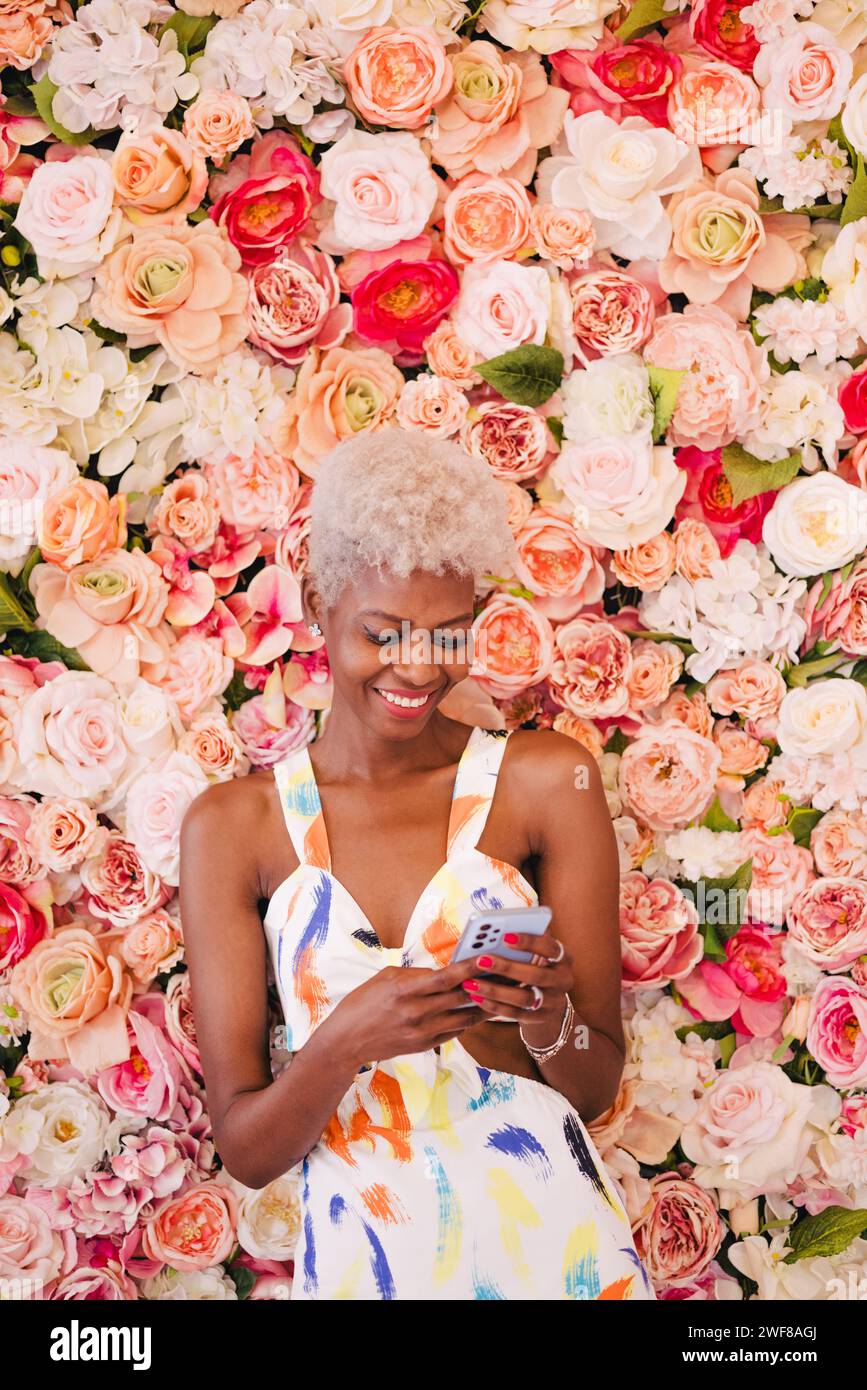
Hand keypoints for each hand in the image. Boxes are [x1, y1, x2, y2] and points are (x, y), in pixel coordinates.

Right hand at [325, 958, 486, 1068]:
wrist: (346, 1040)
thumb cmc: (364, 1002)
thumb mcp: (387, 978)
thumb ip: (417, 974)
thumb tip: (445, 971)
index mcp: (405, 990)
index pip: (446, 977)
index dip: (470, 967)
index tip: (488, 957)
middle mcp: (416, 1012)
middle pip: (461, 997)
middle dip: (485, 984)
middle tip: (505, 974)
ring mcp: (422, 1032)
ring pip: (464, 1018)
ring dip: (484, 1005)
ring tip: (501, 993)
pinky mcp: (424, 1046)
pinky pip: (455, 1032)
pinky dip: (468, 1020)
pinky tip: (479, 1010)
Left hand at [461, 930, 573, 1045]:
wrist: (549, 999)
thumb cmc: (536, 964)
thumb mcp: (538, 952)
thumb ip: (523, 942)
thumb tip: (494, 930)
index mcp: (564, 959)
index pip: (550, 948)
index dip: (530, 942)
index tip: (505, 936)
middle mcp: (562, 981)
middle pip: (536, 976)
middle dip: (507, 967)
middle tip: (481, 960)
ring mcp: (553, 1002)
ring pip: (524, 998)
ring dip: (495, 990)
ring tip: (471, 983)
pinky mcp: (540, 1018)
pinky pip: (515, 1014)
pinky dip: (495, 1005)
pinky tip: (477, 997)